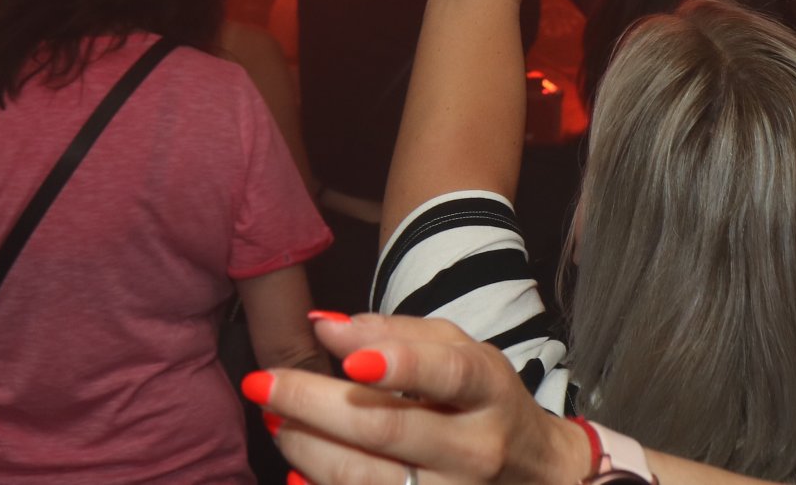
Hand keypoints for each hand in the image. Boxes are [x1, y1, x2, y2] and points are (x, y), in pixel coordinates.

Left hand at [259, 313, 581, 484]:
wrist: (531, 475)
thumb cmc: (482, 402)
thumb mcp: (458, 351)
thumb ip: (393, 332)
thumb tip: (322, 327)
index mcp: (488, 391)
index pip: (448, 374)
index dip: (400, 364)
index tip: (350, 361)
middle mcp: (475, 449)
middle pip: (387, 429)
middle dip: (313, 405)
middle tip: (264, 384)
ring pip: (363, 478)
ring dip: (305, 446)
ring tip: (276, 418)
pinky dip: (320, 484)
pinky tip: (297, 467)